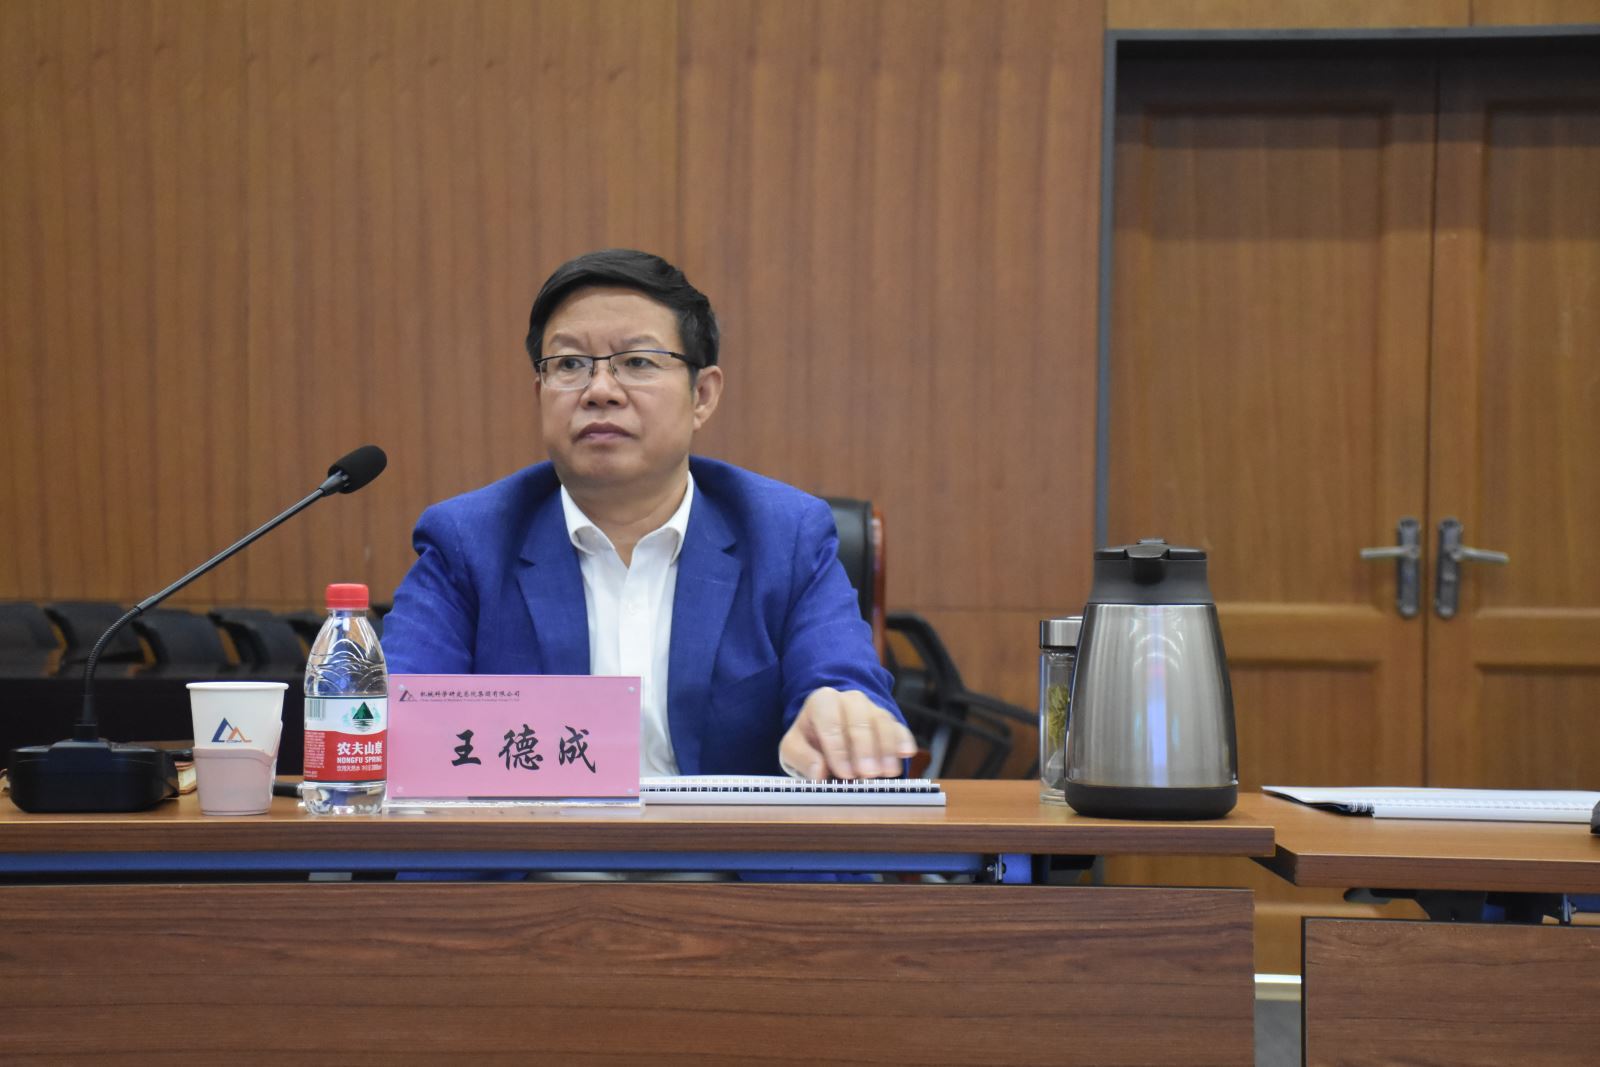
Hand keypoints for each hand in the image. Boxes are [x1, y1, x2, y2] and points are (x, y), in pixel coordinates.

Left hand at [779, 687, 916, 779]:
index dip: (838, 747)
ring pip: (882, 722)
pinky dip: (903, 740)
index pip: (830, 720)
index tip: (844, 772)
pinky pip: (898, 727)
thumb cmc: (810, 741)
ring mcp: (872, 708)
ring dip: (885, 748)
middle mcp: (849, 700)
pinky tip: (905, 754)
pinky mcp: (889, 721)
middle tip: (866, 773)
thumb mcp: (793, 749)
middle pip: (859, 719)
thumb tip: (819, 771)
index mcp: (823, 701)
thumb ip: (801, 757)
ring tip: (886, 772)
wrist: (829, 734)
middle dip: (864, 748)